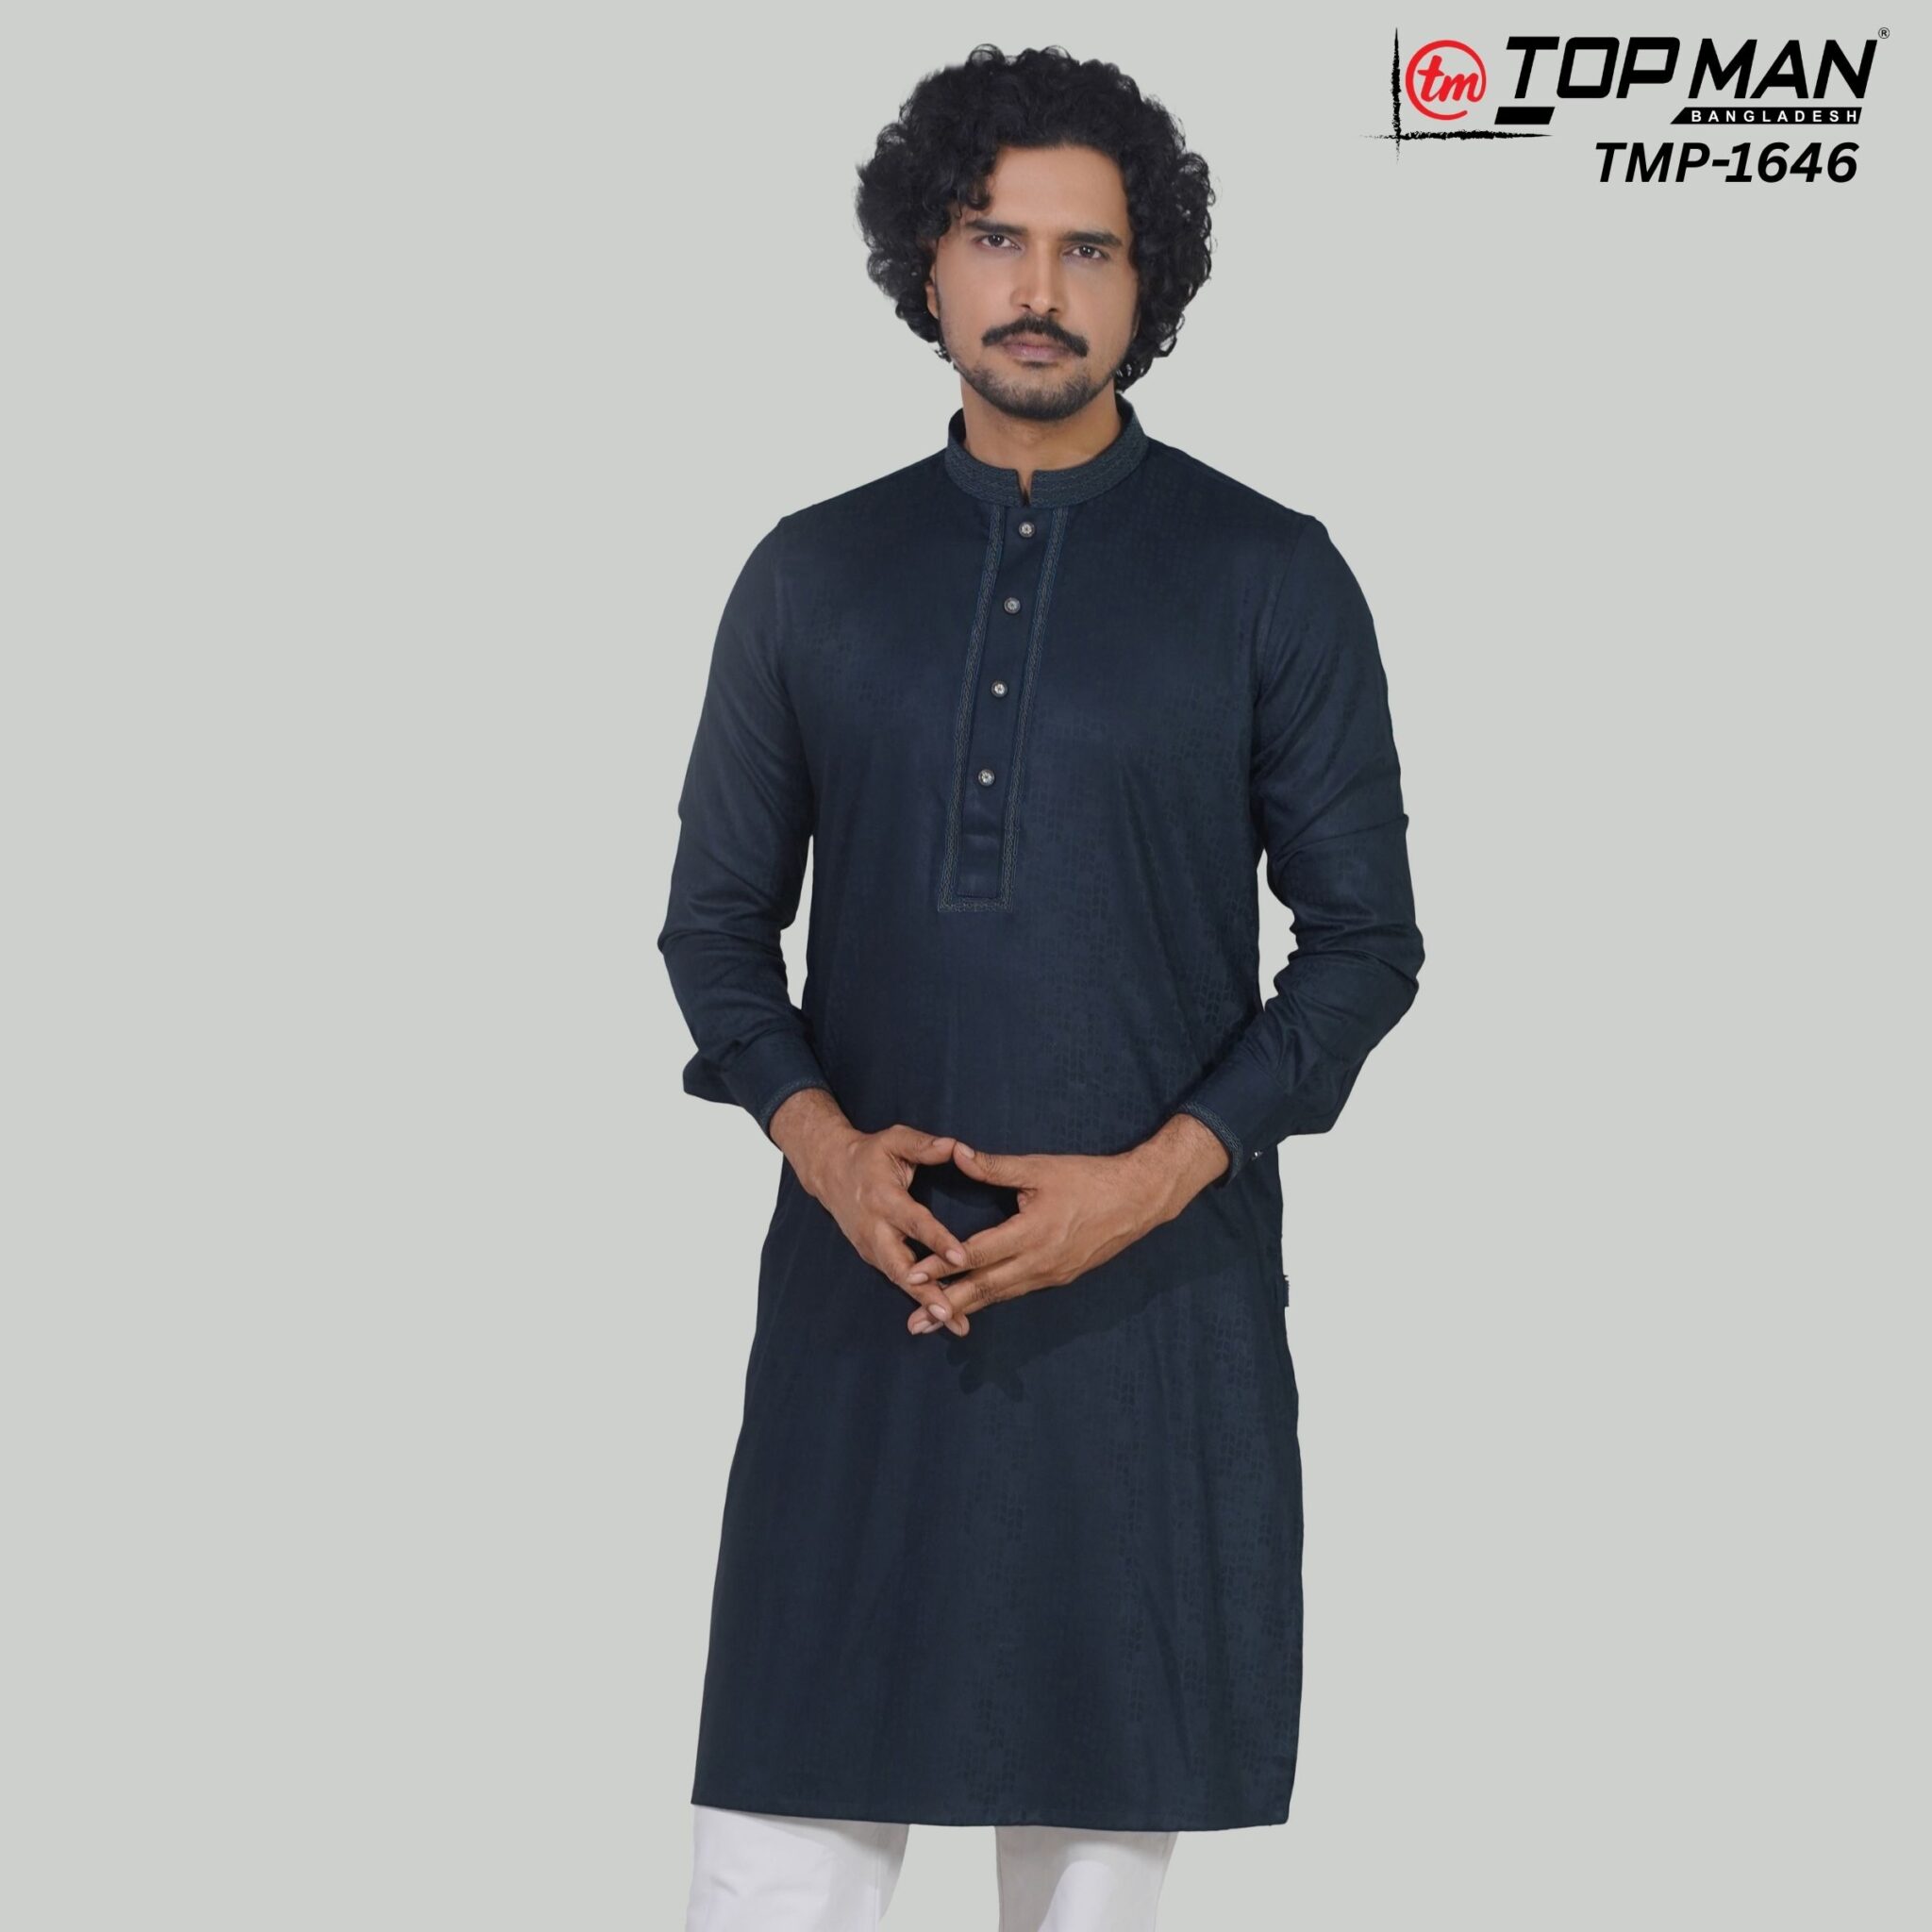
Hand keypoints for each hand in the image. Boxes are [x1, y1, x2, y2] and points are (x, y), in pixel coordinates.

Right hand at [781, 1109, 974, 1335]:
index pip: (914, 1222)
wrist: (830, 1169)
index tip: (961, 1256)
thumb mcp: (895, 1139)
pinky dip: (916, 1298)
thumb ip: (925, 1145)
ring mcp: (870, 1245)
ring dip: (924, 1302)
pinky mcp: (871, 1255)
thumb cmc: (869, 1154)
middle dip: (925, 1291)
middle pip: (900, 1266)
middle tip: (950, 1311)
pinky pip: (896, 1278)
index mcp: (883, 1198)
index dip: (937, 1240)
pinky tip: (941, 1313)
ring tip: (954, 1322)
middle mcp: (874, 1227)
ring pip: (898, 1278)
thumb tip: (957, 1148)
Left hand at [905, 1140, 1169, 1332]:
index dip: (943, 1265)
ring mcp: (1051, 1274)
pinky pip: (1017, 1291)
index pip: (977, 1253)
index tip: (913, 1274)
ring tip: (934, 1323)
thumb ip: (995, 1167)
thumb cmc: (1088, 1178)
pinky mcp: (1059, 1277)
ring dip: (967, 1308)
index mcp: (1033, 1232)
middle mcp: (1040, 1261)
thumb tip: (956, 1154)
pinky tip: (973, 1306)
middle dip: (947, 1305)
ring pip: (1001, 1295)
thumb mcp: (1040, 1168)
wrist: (1138, 1200)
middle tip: (914, 1323)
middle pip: (985, 1287)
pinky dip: (992, 1299)